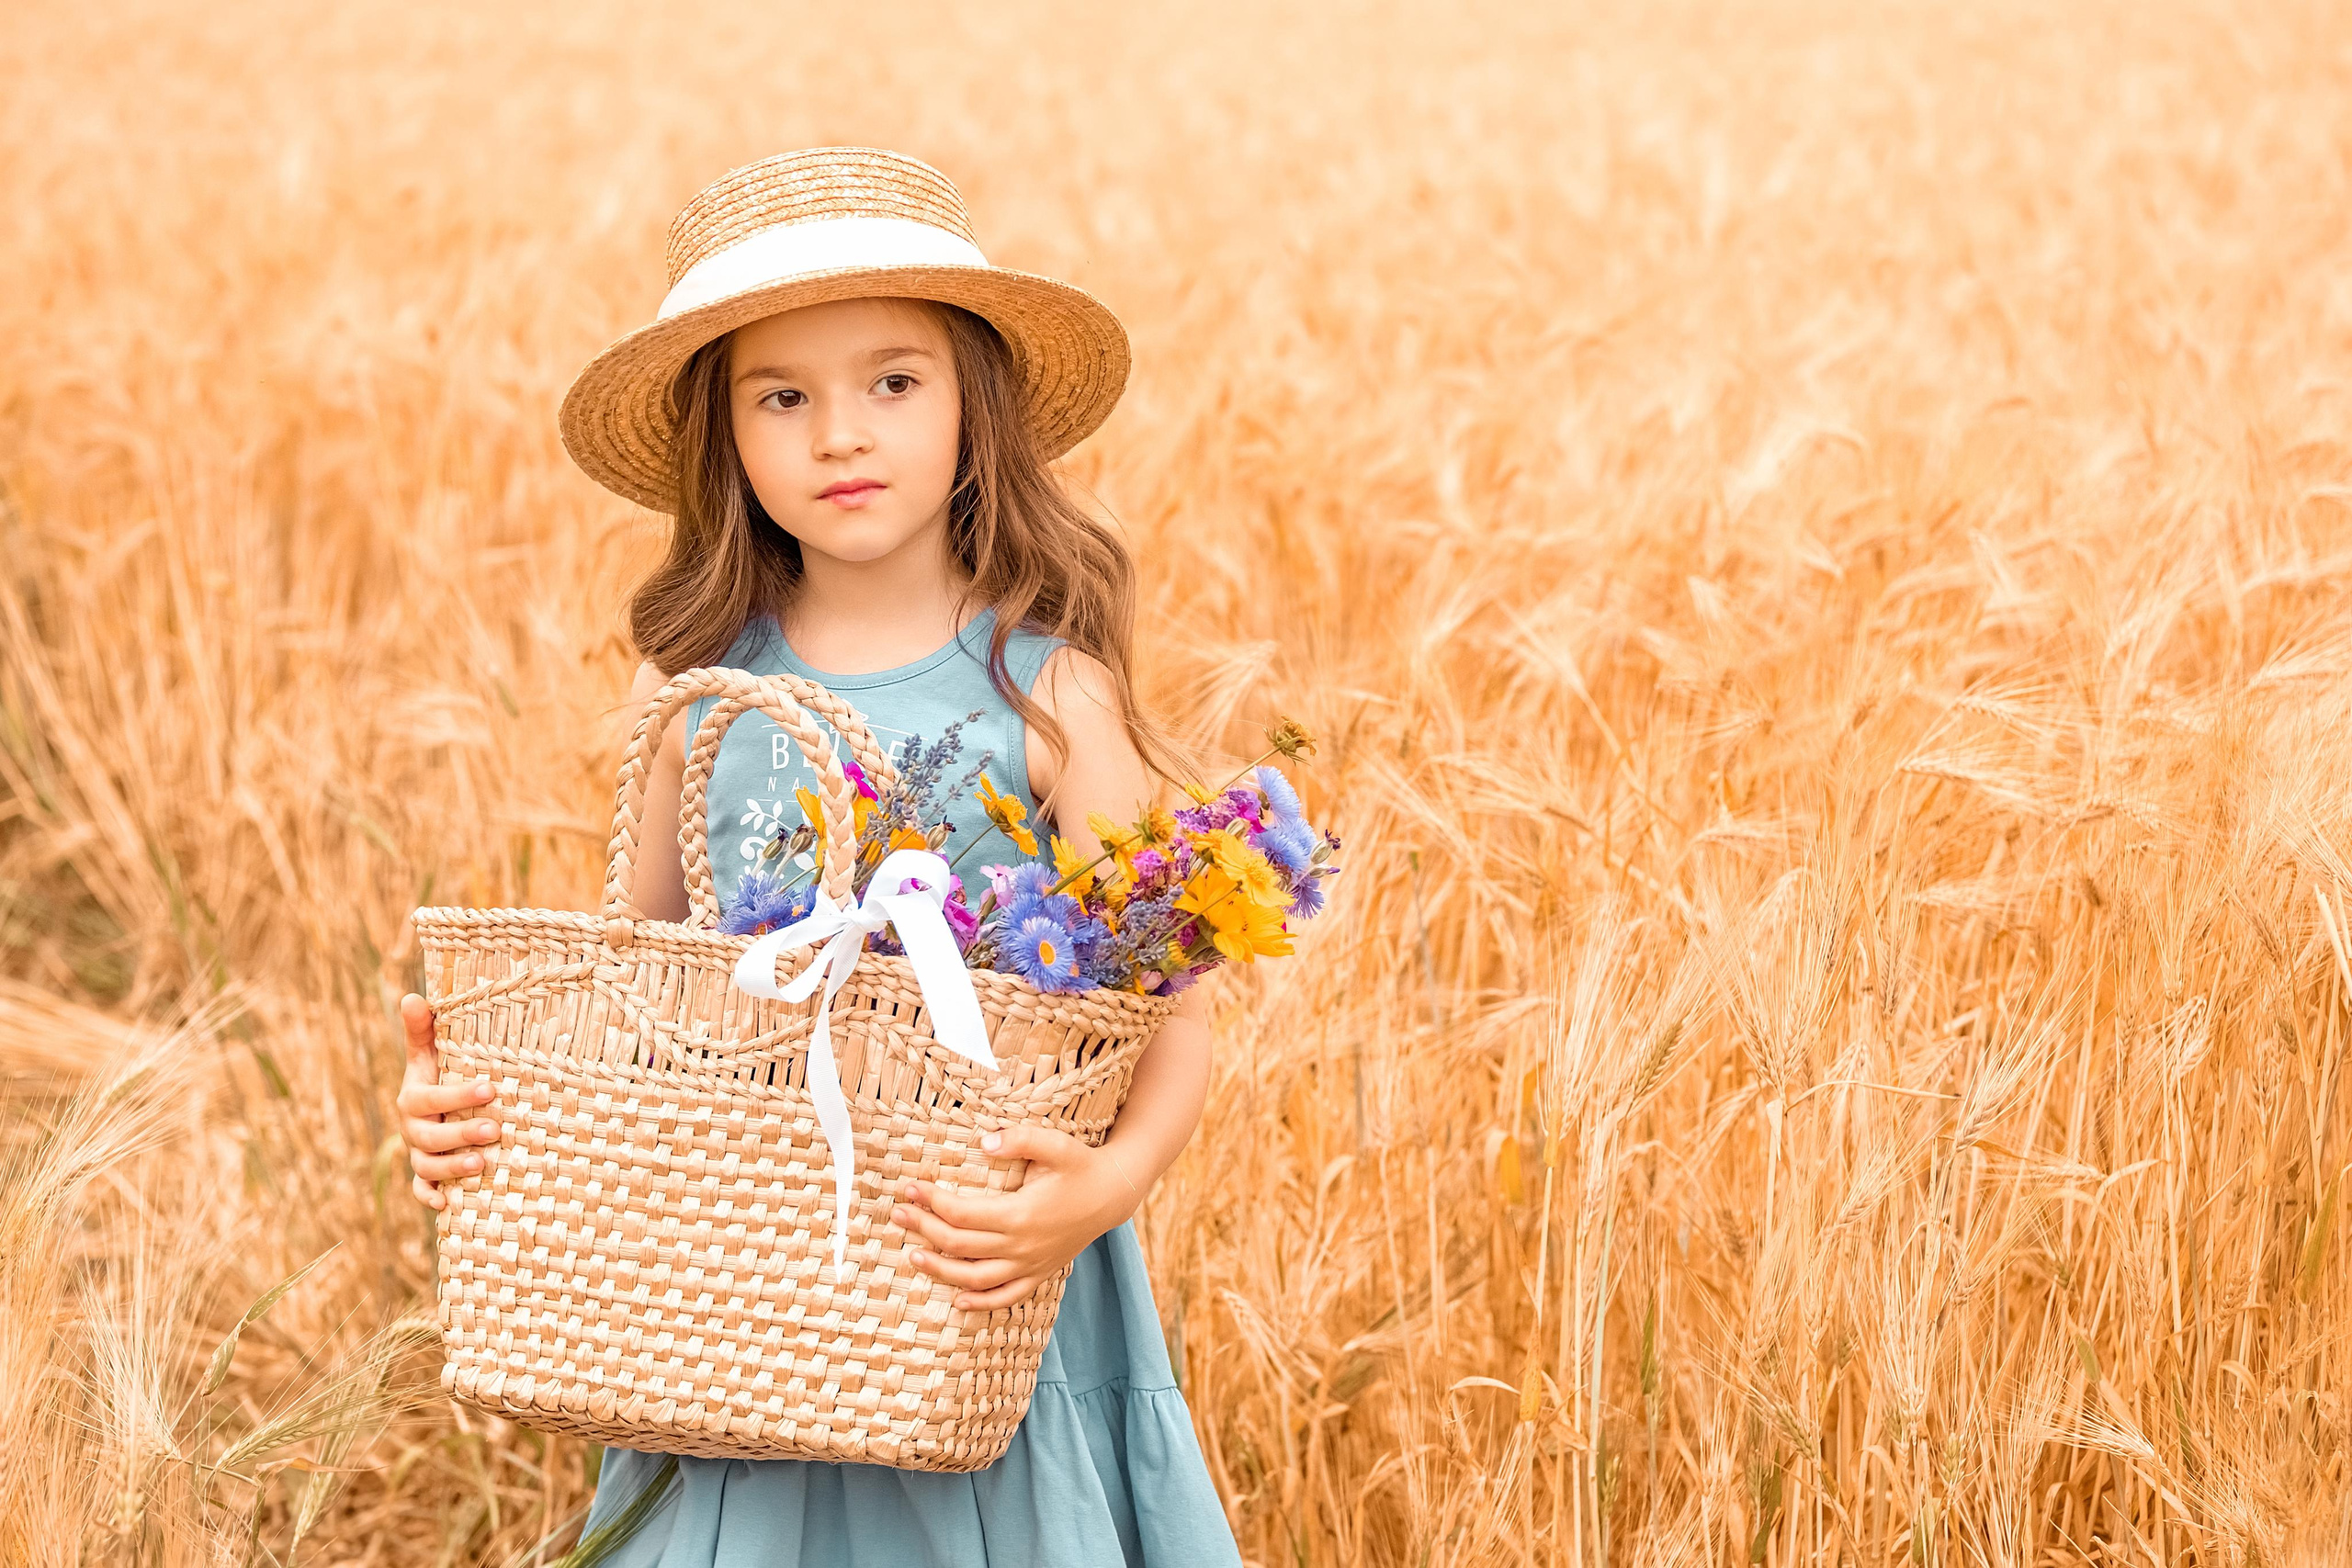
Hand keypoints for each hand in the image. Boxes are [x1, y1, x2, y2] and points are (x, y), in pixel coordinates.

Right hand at [394, 991, 499, 1210]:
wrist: (442, 1109)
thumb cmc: (443, 1074)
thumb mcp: (431, 1053)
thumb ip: (423, 1029)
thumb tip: (411, 997)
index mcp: (413, 1097)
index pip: (426, 1097)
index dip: (455, 1095)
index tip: (490, 1087)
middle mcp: (412, 1128)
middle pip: (427, 1137)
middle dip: (459, 1134)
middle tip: (494, 1129)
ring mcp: (419, 1155)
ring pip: (426, 1167)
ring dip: (451, 1169)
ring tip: (481, 1164)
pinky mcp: (427, 1178)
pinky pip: (422, 1192)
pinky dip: (431, 1198)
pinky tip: (447, 1205)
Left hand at [890, 1126, 1141, 1310]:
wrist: (1113, 1195)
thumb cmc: (1080, 1165)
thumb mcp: (1055, 1144)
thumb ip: (1019, 1139)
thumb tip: (984, 1142)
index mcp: (1020, 1214)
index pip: (961, 1213)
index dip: (931, 1202)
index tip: (910, 1188)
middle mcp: (1021, 1245)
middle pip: (959, 1245)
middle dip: (923, 1228)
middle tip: (898, 1214)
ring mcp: (1030, 1264)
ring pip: (975, 1278)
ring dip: (940, 1270)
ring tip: (913, 1255)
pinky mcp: (1039, 1273)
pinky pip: (1006, 1297)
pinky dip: (981, 1303)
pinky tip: (958, 1301)